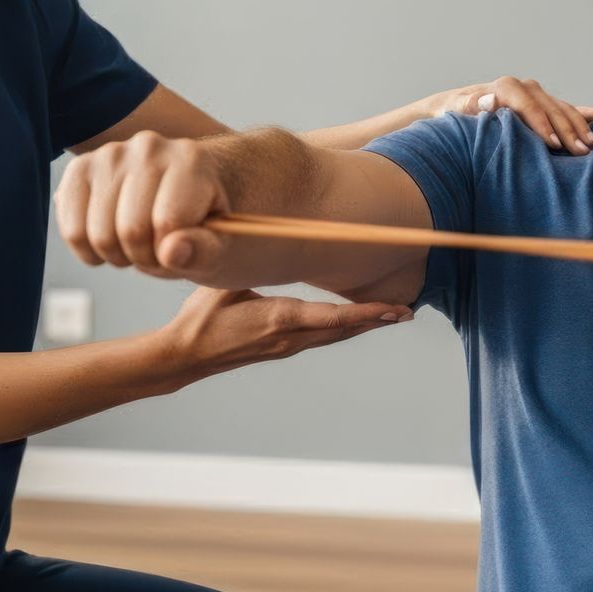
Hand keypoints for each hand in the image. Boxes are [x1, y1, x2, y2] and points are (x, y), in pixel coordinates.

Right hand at [56, 130, 234, 279]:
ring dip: (118, 256)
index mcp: (190, 159)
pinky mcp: (80, 167)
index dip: (172, 255)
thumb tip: (171, 252)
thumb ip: (203, 250)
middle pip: (131, 231)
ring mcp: (110, 153)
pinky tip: (110, 241)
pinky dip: (89, 251)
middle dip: (144, 258)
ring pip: (99, 235)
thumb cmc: (200, 221)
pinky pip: (72, 230)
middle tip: (157, 250)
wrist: (179, 192)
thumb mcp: (218, 244)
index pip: (168, 224)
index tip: (180, 249)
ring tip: (137, 243)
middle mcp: (149, 146)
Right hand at [152, 286, 411, 381]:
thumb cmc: (200, 317)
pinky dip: (344, 328)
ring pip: (335, 336)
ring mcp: (287, 346)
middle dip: (376, 320)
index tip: (394, 310)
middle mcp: (290, 337)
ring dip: (363, 325)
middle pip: (344, 329)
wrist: (186, 356)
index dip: (366, 313)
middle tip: (406, 312)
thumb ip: (243, 262)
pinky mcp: (281, 348)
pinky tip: (353, 322)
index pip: (334, 317)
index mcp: (280, 319)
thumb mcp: (223, 285)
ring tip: (391, 316)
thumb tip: (254, 236)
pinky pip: (322, 338)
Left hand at [433, 76, 592, 155]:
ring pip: (562, 109)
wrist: (456, 106)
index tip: (554, 145)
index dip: (543, 125)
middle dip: (567, 130)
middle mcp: (525, 87)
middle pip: (551, 108)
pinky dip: (583, 112)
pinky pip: (566, 108)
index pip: (530, 107)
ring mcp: (536, 94)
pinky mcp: (541, 103)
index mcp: (507, 87)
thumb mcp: (457, 109)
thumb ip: (471, 105)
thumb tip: (489, 99)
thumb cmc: (455, 112)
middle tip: (582, 151)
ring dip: (579, 126)